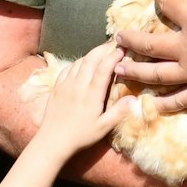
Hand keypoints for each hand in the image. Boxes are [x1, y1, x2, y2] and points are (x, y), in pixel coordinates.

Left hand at [29, 39, 128, 159]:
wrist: (52, 141)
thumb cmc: (81, 136)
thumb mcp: (103, 128)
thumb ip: (118, 112)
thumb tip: (134, 98)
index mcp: (91, 95)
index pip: (103, 69)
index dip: (113, 56)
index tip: (123, 50)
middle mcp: (78, 85)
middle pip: (91, 59)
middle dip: (103, 49)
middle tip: (114, 45)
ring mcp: (65, 84)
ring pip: (79, 61)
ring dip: (92, 53)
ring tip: (102, 52)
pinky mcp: (57, 86)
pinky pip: (69, 67)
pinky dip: (79, 61)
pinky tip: (84, 63)